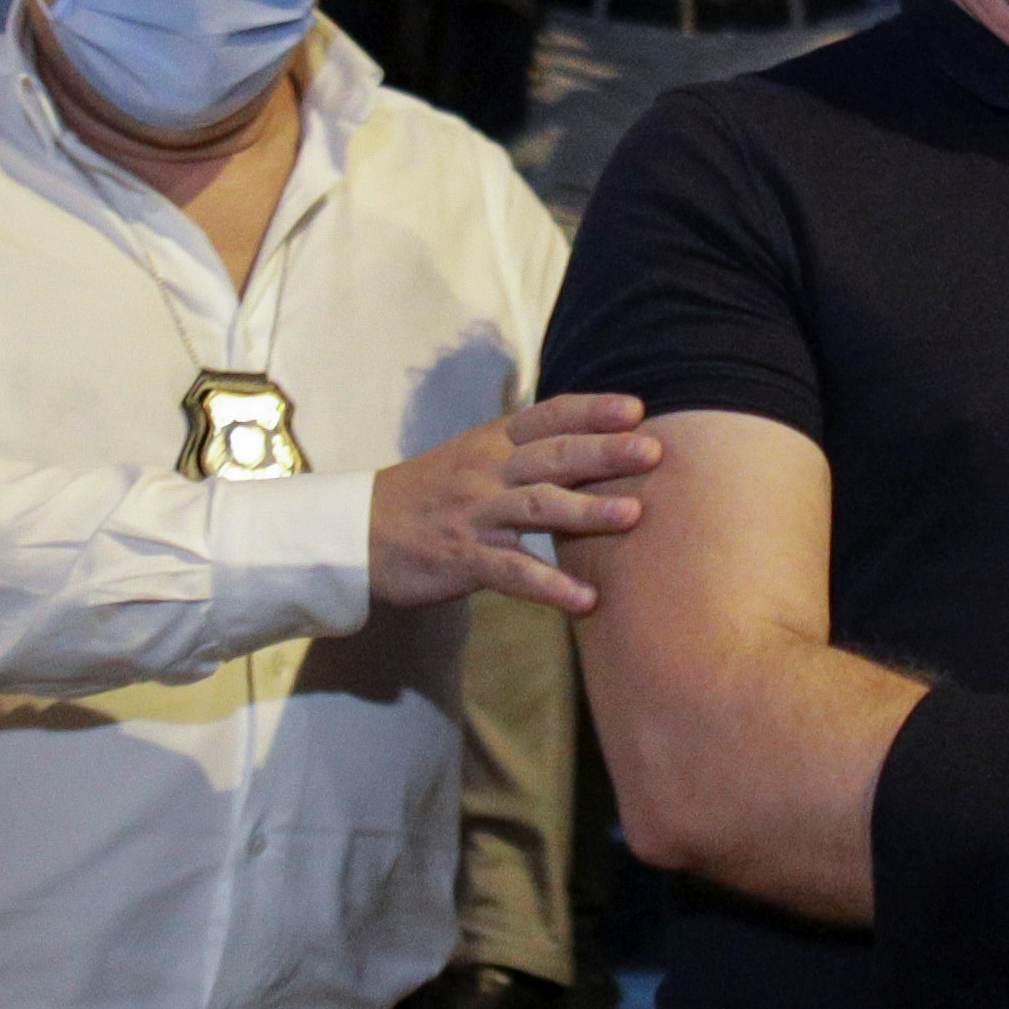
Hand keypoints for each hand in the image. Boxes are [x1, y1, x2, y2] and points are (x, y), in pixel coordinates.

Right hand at [370, 394, 658, 612]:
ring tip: (634, 515)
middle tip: (652, 450)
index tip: (634, 408)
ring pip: (539, 508)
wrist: (356, 533)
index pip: (547, 416)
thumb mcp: (471, 459)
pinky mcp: (463, 559)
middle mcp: (485, 471)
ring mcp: (474, 515)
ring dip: (588, 512)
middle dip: (605, 452)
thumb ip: (522, 452)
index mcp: (490, 441)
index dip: (590, 410)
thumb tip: (590, 445)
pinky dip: (551, 586)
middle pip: (552, 456)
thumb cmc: (426, 496)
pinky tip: (586, 600)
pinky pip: (514, 573)